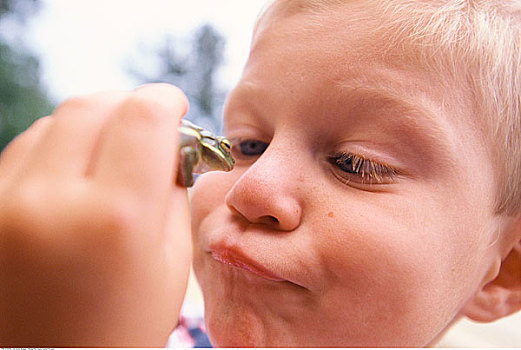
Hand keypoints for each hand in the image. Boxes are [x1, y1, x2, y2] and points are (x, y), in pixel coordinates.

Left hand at [0, 84, 191, 345]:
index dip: (167, 102)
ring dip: (92, 128)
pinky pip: (23, 150)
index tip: (176, 110)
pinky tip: (74, 180)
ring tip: (109, 163)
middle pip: (92, 105)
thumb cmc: (123, 330)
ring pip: (54, 122)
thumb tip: (171, 143)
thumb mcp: (172, 263)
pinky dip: (57, 149)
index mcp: (116, 218)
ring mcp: (3, 205)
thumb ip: (174, 190)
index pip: (143, 115)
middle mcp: (50, 201)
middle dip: (129, 107)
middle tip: (148, 132)